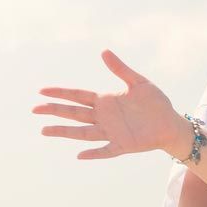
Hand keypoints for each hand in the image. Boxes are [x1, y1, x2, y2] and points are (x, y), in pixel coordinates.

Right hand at [35, 51, 187, 159]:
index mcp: (105, 100)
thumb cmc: (156, 103)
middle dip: (54, 111)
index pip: (78, 96)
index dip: (60, 93)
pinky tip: (80, 155)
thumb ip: (121, 69)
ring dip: (64, 131)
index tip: (42, 91)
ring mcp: (111, 132)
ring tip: (44, 130)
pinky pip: (105, 151)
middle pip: (74, 113)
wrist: (172, 124)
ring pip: (82, 132)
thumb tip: (104, 51)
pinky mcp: (123, 145)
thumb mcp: (139, 83)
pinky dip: (94, 153)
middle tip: (35, 109)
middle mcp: (104, 117)